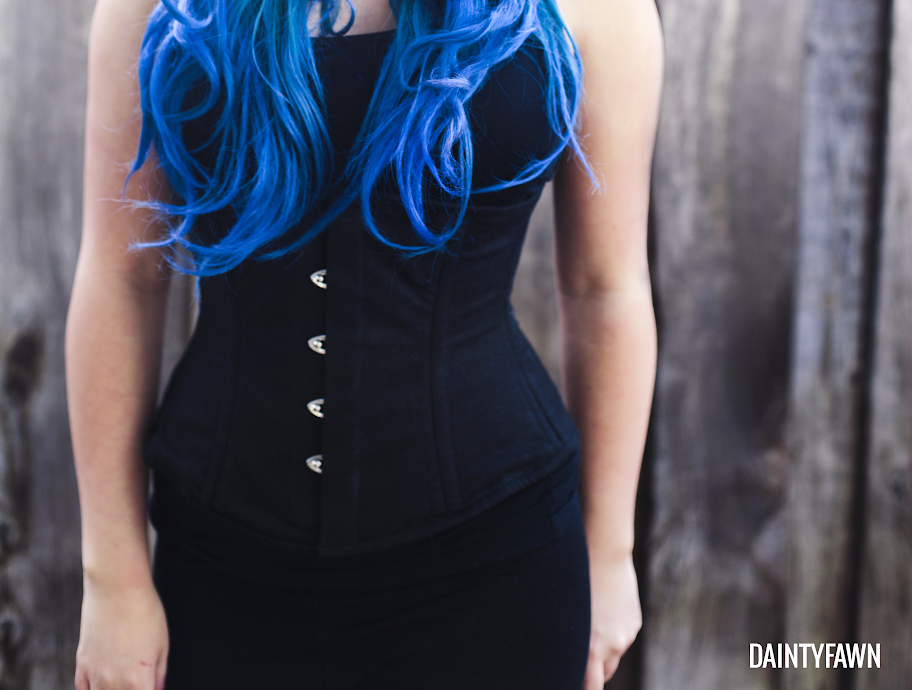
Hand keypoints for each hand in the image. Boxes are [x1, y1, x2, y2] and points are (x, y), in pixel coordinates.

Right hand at [75, 576, 168, 689]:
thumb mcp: (163, 645)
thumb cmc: (145, 612)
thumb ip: (160, 673)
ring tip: (123, 680)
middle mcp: (114, 684)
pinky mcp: (81, 664)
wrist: (117, 589)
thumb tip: (159, 689)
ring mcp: (95, 676)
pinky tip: (103, 685)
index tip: (152, 685)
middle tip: (138, 679)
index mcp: (139, 682)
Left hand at [583, 552, 641, 688]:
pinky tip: (603, 610)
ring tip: (590, 622)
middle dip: (593, 671)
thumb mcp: (569, 617)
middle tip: (580, 656)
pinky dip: (612, 631)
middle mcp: (612, 646)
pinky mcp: (635, 622)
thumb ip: (574, 643)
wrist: (604, 554)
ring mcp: (626, 635)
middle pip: (604, 674)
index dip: (586, 688)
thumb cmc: (575, 582)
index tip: (580, 682)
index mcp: (592, 649)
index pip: (592, 687)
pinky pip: (622, 636)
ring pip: (613, 653)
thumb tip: (571, 656)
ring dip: (603, 648)